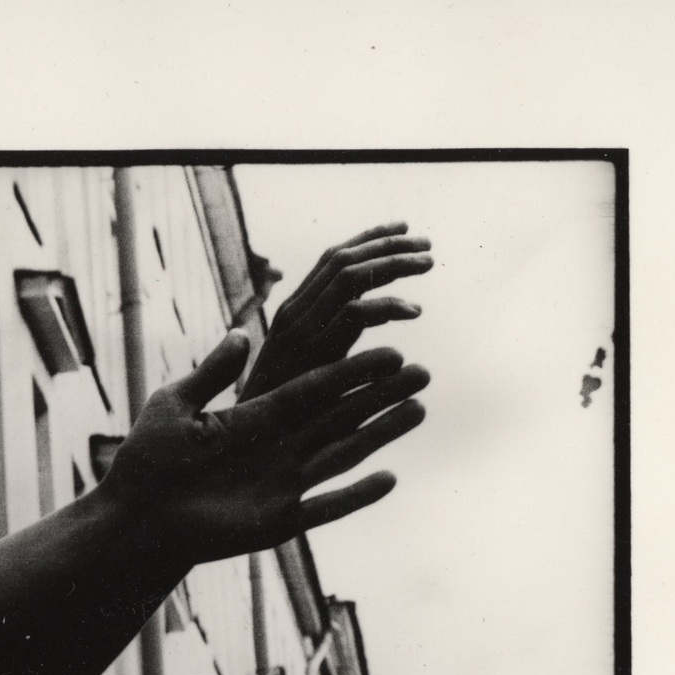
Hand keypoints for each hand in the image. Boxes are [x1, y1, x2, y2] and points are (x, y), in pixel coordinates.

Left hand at [103, 335, 427, 559]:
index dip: (350, 371)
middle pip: (338, 417)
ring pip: (342, 455)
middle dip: (379, 395)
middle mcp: (276, 450)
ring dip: (381, 435)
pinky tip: (390, 479)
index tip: (388, 350)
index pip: (313, 389)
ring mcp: (280, 486)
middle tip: (421, 372)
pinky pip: (325, 509)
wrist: (133, 521)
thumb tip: (241, 332)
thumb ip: (211, 373)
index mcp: (255, 419)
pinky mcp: (277, 523)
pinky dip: (355, 497)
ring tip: (420, 409)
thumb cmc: (144, 466)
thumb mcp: (175, 408)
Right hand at [240, 224, 432, 403]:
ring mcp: (301, 331)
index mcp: (292, 312)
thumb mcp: (305, 367)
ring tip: (428, 264)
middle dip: (388, 245)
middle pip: (343, 259)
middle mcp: (294, 314)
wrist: (246, 445)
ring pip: (351, 277)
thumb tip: (375, 327)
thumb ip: (332, 340)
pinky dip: (389, 306)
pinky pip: (355, 312)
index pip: (331, 258)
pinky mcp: (312, 352)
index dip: (369, 238)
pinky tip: (413, 312)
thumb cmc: (279, 413)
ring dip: (394, 264)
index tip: (404, 230)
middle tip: (427, 245)